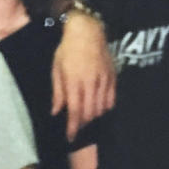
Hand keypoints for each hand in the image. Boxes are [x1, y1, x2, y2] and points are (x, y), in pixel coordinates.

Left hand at [51, 11, 115, 139]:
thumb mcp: (56, 69)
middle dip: (82, 124)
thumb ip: (58, 92)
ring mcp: (104, 80)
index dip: (73, 127)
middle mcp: (91, 82)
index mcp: (74, 81)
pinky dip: (105, 107)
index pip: (75, 110)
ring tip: (85, 117)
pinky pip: (111, 99)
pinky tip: (98, 108)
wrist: (88, 30)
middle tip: (76, 127)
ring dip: (93, 116)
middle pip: (90, 113)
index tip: (70, 137)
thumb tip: (56, 112)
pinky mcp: (113, 77)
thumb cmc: (67, 49)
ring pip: (101, 108)